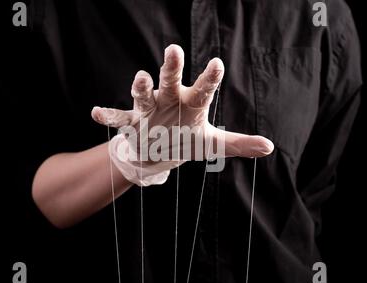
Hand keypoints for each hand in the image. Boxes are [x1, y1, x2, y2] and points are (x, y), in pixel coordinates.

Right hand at [92, 44, 273, 185]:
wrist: (158, 149)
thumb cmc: (186, 139)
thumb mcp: (212, 144)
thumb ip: (239, 143)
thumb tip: (270, 147)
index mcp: (192, 103)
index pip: (204, 89)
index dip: (210, 77)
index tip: (217, 63)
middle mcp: (169, 100)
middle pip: (171, 81)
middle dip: (172, 67)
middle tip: (174, 49)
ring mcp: (149, 110)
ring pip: (143, 96)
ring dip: (140, 87)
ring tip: (140, 77)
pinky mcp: (131, 122)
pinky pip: (118, 118)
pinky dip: (108, 116)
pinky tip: (96, 113)